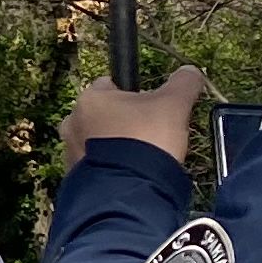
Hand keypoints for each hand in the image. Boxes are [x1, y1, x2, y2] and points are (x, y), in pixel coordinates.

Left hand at [63, 66, 212, 168]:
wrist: (130, 191)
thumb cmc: (147, 140)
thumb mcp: (173, 106)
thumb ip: (182, 84)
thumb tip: (190, 71)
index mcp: (90, 99)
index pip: (111, 85)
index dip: (134, 95)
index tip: (150, 108)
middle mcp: (73, 123)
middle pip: (103, 115)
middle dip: (123, 123)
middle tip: (149, 136)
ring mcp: (71, 152)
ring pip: (98, 142)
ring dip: (116, 147)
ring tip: (141, 159)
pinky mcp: (75, 178)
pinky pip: (96, 166)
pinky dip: (111, 168)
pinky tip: (129, 175)